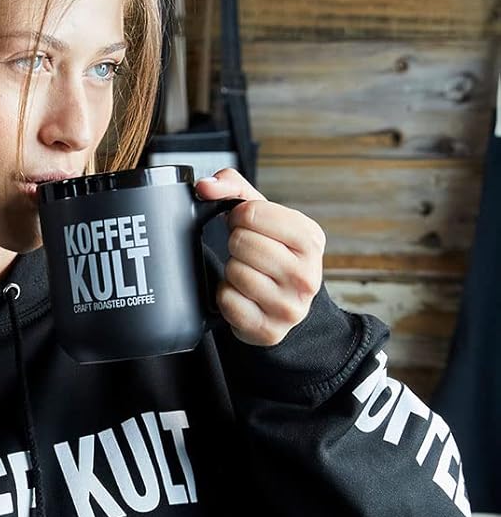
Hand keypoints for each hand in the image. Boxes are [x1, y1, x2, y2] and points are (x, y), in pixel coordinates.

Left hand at [194, 167, 326, 346]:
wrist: (287, 305)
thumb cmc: (273, 254)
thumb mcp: (265, 217)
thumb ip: (234, 189)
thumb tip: (205, 186)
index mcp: (311, 239)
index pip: (252, 213)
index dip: (238, 217)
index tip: (244, 225)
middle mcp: (307, 275)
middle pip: (242, 243)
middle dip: (236, 245)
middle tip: (246, 253)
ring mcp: (289, 306)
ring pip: (234, 272)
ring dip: (232, 271)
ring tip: (247, 274)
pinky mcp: (268, 330)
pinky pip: (227, 301)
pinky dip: (226, 296)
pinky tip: (242, 295)